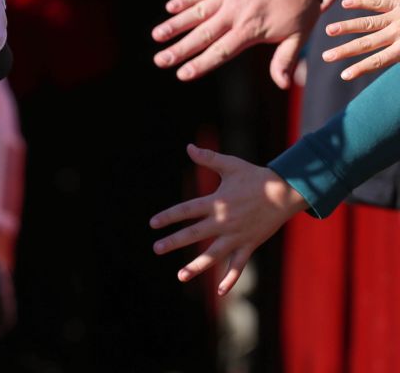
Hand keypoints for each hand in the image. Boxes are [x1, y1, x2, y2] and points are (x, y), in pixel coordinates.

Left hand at [150, 145, 308, 295]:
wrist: (286, 192)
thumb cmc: (255, 177)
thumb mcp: (231, 165)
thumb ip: (208, 158)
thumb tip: (187, 147)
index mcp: (217, 202)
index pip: (186, 210)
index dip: (168, 216)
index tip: (152, 224)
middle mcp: (224, 221)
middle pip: (194, 234)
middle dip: (174, 242)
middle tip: (156, 248)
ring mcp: (237, 235)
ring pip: (214, 255)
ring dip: (196, 266)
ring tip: (180, 275)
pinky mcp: (250, 244)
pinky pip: (238, 265)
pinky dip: (230, 279)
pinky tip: (220, 292)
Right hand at [152, 0, 318, 87]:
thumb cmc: (301, 3)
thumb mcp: (298, 34)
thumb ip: (285, 59)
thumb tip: (283, 84)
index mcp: (250, 30)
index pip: (220, 52)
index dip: (200, 64)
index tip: (182, 74)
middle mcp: (234, 14)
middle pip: (202, 35)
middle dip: (179, 49)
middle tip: (160, 60)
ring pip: (195, 13)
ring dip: (174, 25)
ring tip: (156, 36)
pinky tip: (169, 7)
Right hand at [323, 0, 399, 79]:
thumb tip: (389, 67)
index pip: (379, 61)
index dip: (360, 68)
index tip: (343, 75)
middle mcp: (398, 33)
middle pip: (367, 44)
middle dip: (345, 51)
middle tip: (326, 56)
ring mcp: (397, 17)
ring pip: (368, 23)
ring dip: (347, 26)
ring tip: (328, 30)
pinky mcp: (399, 4)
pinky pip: (378, 2)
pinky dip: (361, 2)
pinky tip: (345, 4)